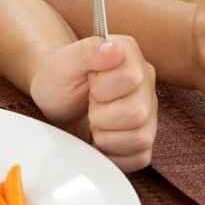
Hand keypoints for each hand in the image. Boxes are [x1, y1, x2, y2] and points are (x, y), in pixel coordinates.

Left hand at [29, 34, 157, 171]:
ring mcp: (149, 112)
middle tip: (89, 105)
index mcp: (130, 56)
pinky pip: (139, 157)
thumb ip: (87, 51)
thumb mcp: (64, 62)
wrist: (55, 101)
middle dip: (101, 114)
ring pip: (140, 137)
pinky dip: (113, 153)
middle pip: (137, 112)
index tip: (89, 83)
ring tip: (93, 121)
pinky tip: (100, 138)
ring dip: (106, 135)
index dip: (101, 87)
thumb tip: (113, 48)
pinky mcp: (143, 138)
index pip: (130, 78)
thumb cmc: (59, 79)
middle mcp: (146, 82)